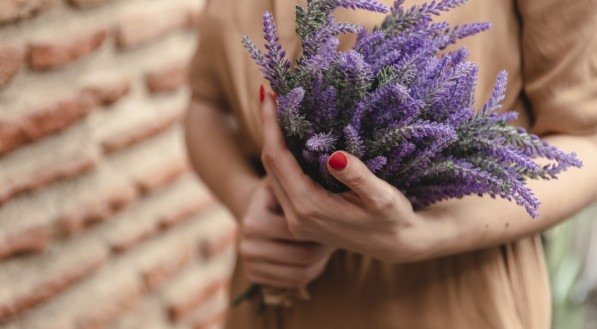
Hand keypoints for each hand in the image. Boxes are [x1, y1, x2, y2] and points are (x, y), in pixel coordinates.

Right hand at [239, 178, 335, 287]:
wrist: (252, 209)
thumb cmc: (277, 191)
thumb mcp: (283, 179)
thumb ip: (298, 171)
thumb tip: (336, 161)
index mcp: (254, 222)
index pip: (300, 232)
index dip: (323, 227)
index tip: (335, 218)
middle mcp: (246, 246)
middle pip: (303, 255)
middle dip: (325, 246)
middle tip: (338, 235)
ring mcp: (249, 264)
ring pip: (302, 272)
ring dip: (322, 261)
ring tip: (330, 245)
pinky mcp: (254, 277)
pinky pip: (295, 281)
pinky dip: (312, 271)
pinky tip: (317, 257)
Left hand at [259, 92, 431, 262]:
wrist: (400, 246)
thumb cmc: (395, 219)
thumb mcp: (383, 198)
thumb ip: (358, 177)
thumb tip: (335, 155)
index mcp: (309, 208)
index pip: (277, 158)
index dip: (270, 125)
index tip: (268, 94)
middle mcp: (296, 216)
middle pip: (270, 165)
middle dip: (268, 129)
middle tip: (271, 95)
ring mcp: (298, 220)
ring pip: (275, 174)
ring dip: (274, 142)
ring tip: (279, 111)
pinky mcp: (304, 219)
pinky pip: (285, 182)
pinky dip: (284, 158)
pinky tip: (292, 139)